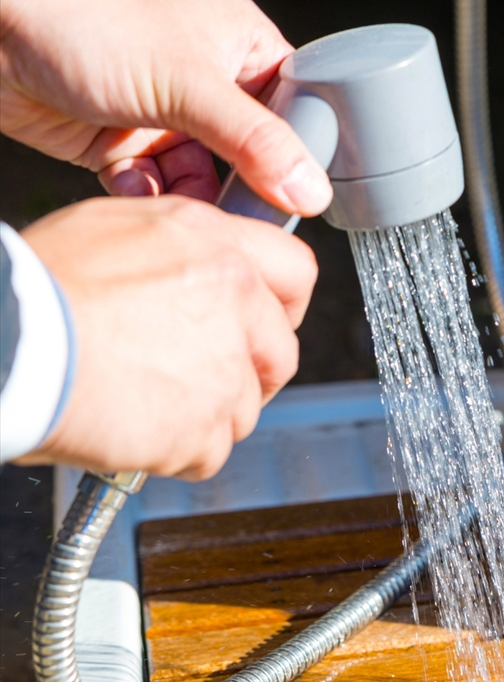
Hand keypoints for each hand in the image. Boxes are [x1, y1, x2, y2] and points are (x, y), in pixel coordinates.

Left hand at [0, 0, 330, 212]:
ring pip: (203, 176)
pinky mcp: (121, 140)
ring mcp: (164, 111)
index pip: (297, 110)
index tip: (302, 197)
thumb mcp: (188, 82)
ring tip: (182, 207)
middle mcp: (207, 79)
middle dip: (243, 186)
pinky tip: (135, 188)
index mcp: (240, 45)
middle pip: (252, 153)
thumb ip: (256, 142)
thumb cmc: (86, 17)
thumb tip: (311, 191)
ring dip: (193, 198)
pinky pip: (155, 184)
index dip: (302, 155)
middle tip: (242, 213)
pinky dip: (148, 195)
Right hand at [14, 196, 316, 479]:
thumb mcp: (113, 230)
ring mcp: (224, 371)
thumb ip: (181, 248)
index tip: (267, 325)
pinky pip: (208, 452)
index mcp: (215, 248)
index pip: (296, 273)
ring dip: (204, 414)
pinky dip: (175, 451)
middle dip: (250, 372)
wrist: (7, 346)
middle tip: (202, 380)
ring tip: (143, 401)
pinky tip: (132, 429)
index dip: (283, 306)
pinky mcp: (204, 429)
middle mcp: (234, 304)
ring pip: (243, 408)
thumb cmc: (36, 290)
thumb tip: (203, 265)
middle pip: (281, 353)